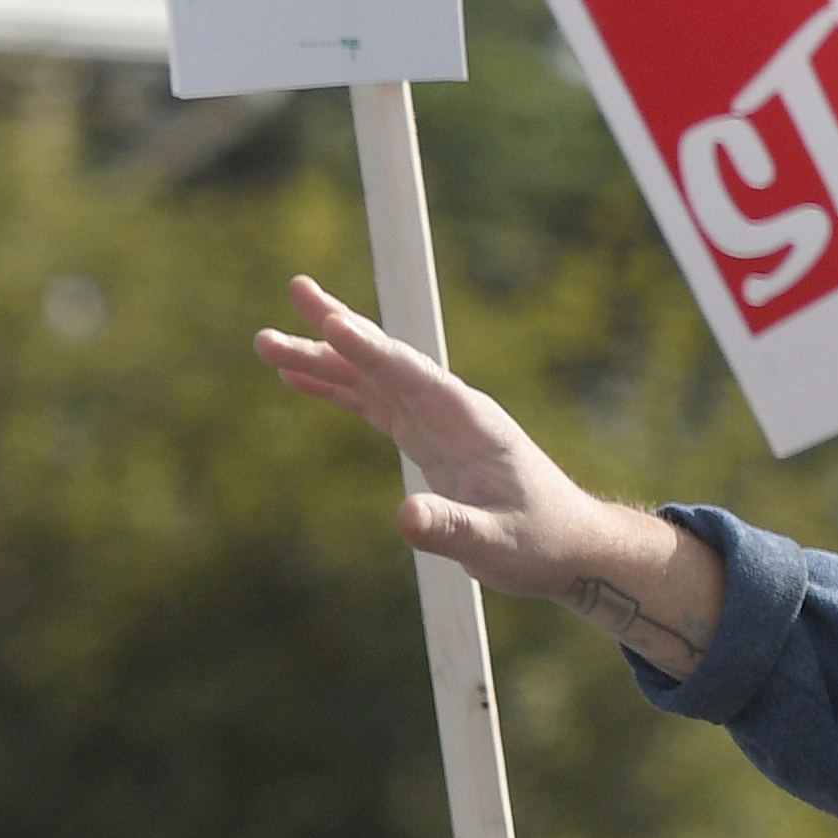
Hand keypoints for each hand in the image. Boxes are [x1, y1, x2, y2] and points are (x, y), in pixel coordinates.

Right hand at [253, 279, 720, 670]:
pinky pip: (373, 403)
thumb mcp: (494, 543)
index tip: (333, 321)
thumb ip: (451, 528)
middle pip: (387, 361)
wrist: (568, 546)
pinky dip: (337, 388)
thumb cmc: (539, 542)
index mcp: (471, 422)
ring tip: (268, 342)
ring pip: (372, 378)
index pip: (414, 377)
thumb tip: (405, 518)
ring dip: (323, 358)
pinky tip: (299, 377)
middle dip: (338, 329)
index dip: (373, 349)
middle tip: (295, 291)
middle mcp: (452, 411)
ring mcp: (437, 422)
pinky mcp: (426, 439)